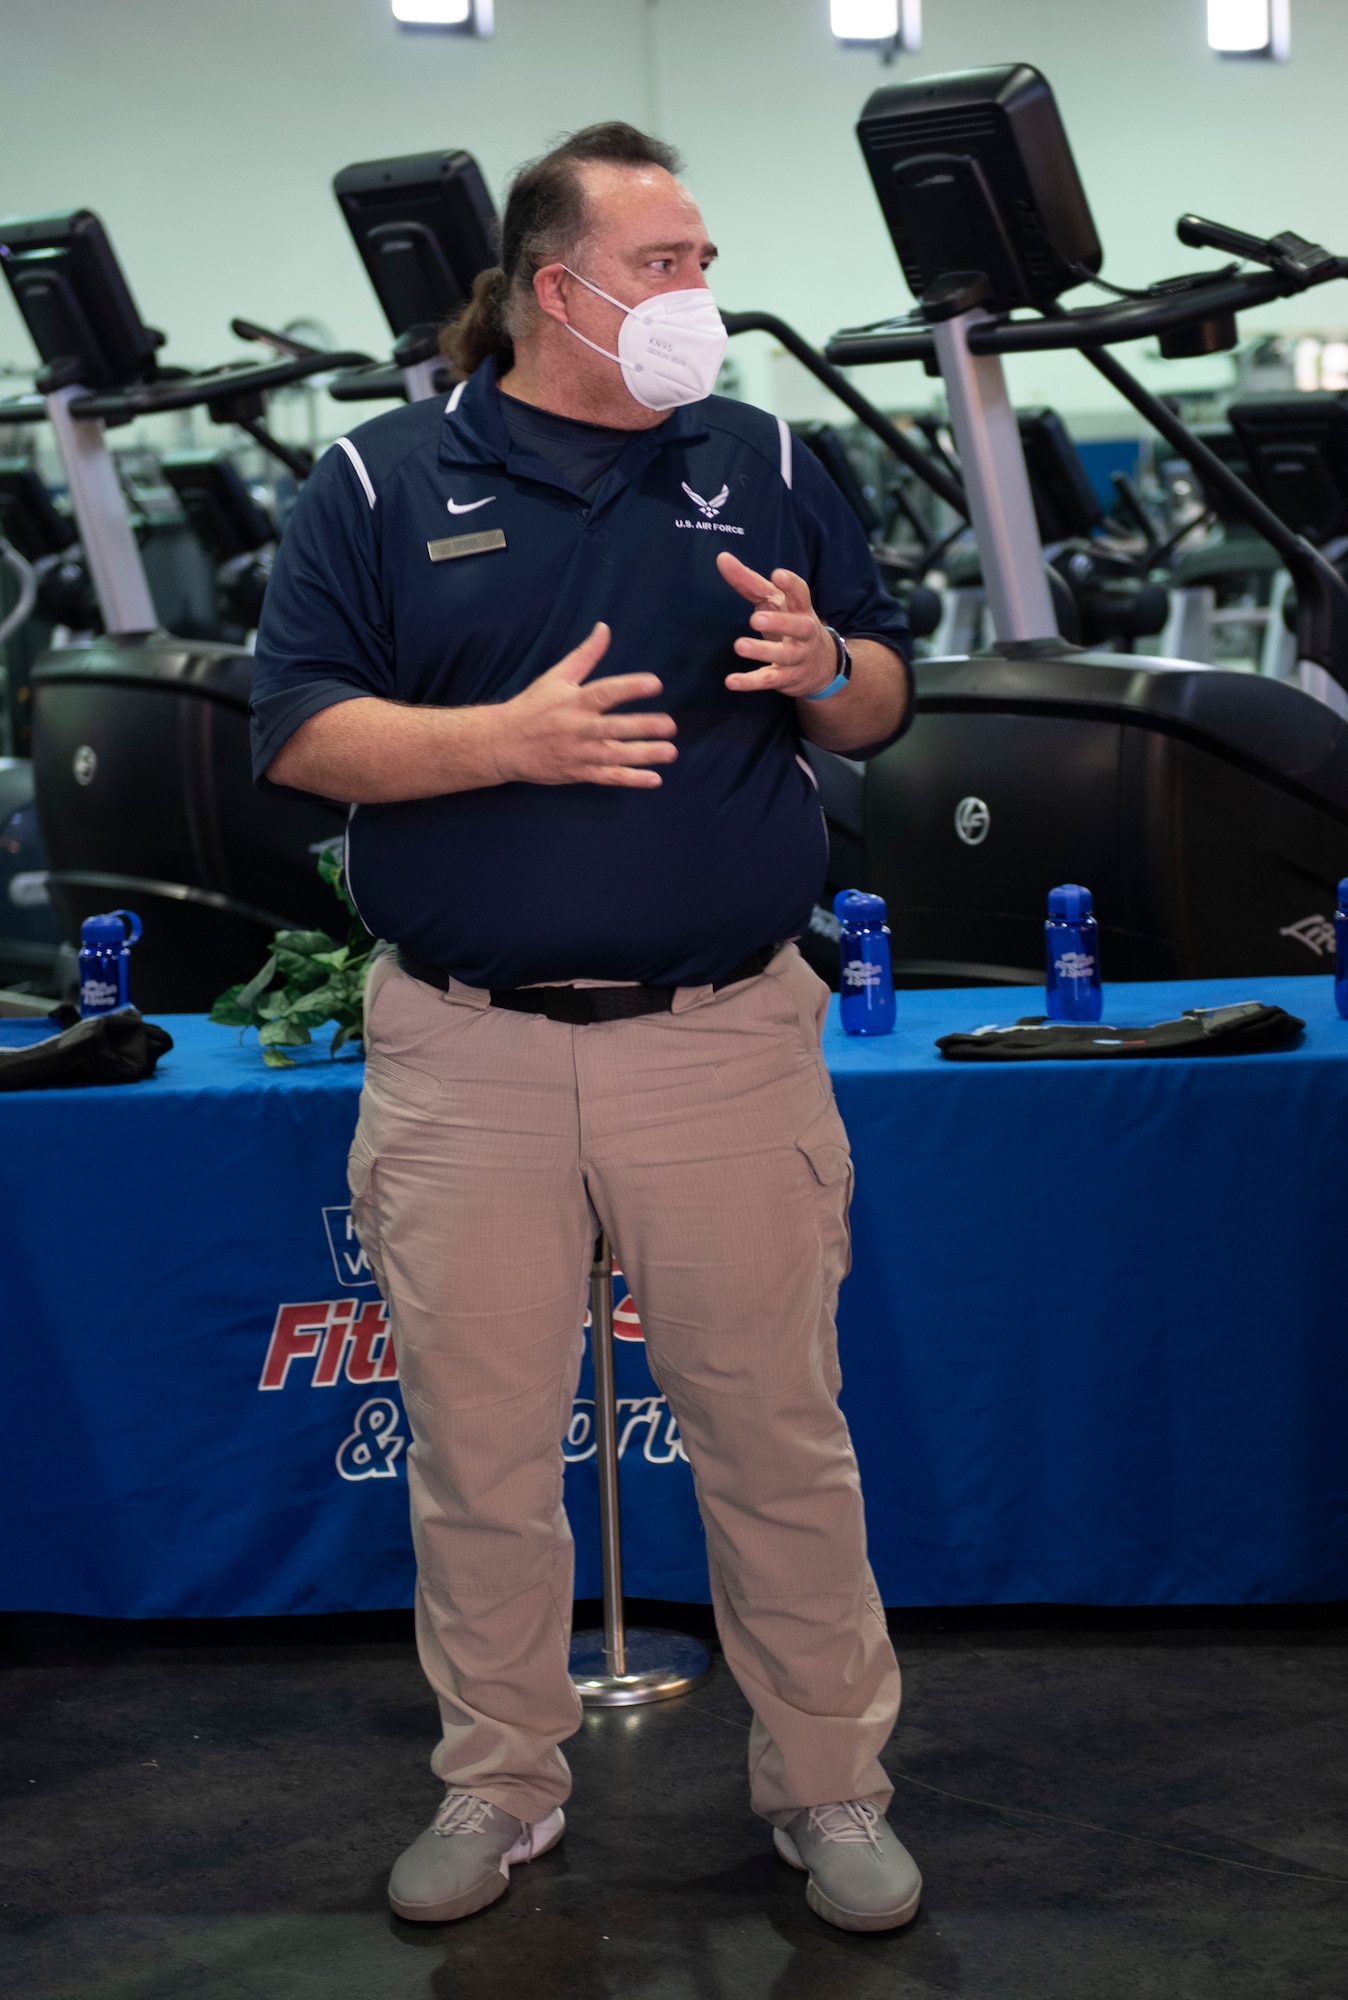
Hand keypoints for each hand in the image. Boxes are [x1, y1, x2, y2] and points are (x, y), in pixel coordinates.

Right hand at [489, 622, 677, 787]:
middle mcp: (577, 728)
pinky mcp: (578, 773)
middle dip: (643, 727)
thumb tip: (604, 628)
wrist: (502, 744)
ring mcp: (578, 753)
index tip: (655, 683)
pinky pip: (607, 777)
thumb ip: (585, 655)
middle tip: (670, 725)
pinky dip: (630, 779)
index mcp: (574, 701)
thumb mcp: (556, 677)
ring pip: (615, 756)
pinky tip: (654, 779)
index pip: (604, 692)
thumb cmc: (533, 707)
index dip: (630, 688)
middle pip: (613, 728)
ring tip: (670, 752)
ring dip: (644, 755)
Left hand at [717, 552, 837, 696]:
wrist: (821, 666)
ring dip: (763, 652)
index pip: (801, 594)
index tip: (777, 575)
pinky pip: (769, 680)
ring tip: (740, 646)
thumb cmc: (789, 623)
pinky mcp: (787, 678)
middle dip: (780, 623)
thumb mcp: (773, 601)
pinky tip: (732, 681)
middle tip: (755, 619)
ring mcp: (798, 657)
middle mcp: (804, 632)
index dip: (791, 585)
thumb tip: (721, 558)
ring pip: (784, 656)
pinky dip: (751, 682)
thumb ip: (748, 581)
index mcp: (801, 609)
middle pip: (799, 627)